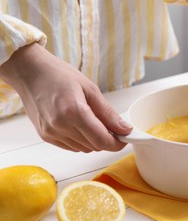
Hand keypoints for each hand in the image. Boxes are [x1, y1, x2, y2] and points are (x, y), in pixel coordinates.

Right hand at [0, 43, 131, 151]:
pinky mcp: (45, 136)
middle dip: (108, 140)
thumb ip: (108, 113)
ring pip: (83, 148)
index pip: (102, 140)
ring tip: (95, 122)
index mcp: (73, 111)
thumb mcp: (90, 89)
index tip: (125, 138)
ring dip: (94, 141)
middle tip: (113, 127)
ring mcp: (51, 133)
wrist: (29, 72)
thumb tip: (124, 128)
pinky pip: (71, 147)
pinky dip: (81, 141)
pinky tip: (81, 126)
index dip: (117, 143)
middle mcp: (60, 126)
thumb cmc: (59, 74)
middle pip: (94, 146)